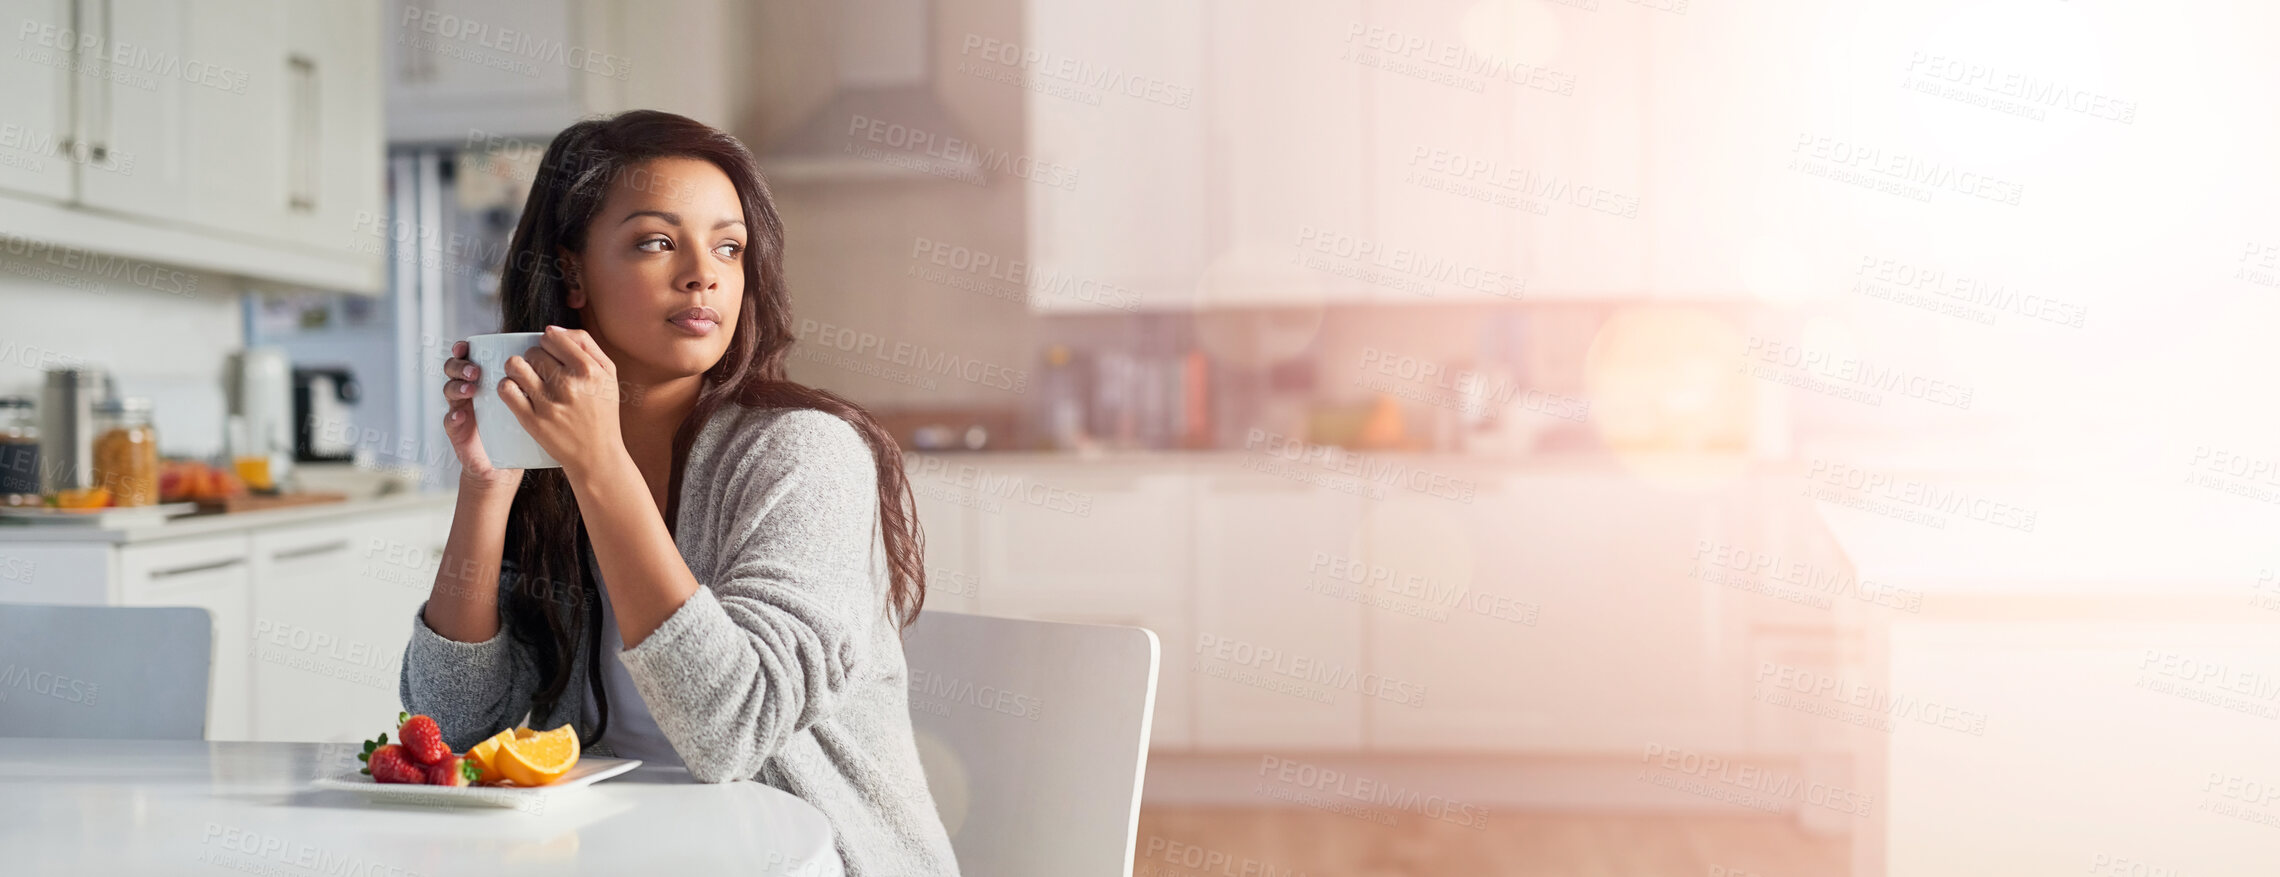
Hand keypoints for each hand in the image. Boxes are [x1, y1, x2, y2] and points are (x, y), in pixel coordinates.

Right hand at [441, 340, 522, 492]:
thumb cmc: (517, 429)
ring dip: (457, 387)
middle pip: (454, 369)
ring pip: (449, 390)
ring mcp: (460, 409)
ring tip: (471, 389)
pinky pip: (449, 421)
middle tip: (476, 371)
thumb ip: (532, 382)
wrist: (502, 465)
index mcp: (483, 380)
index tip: (469, 344)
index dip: (465, 349)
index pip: (469, 358)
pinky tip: (461, 416)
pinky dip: (452, 417)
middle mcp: (469, 391)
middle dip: (461, 366)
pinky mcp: (457, 431)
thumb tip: (554, 360)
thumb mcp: (526, 402)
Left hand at [498, 325, 628, 477]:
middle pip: (533, 351)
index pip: (552, 337)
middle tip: (541, 370)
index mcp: (588, 371)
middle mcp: (569, 385)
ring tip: (524, 376)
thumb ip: (586, 345)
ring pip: (516, 366)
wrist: (597, 456)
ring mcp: (548, 403)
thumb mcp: (608, 375)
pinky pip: (507, 390)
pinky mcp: (532, 420)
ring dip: (517, 368)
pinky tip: (515, 390)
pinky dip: (507, 386)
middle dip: (534, 357)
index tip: (550, 351)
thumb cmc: (602, 413)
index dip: (548, 340)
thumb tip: (552, 329)